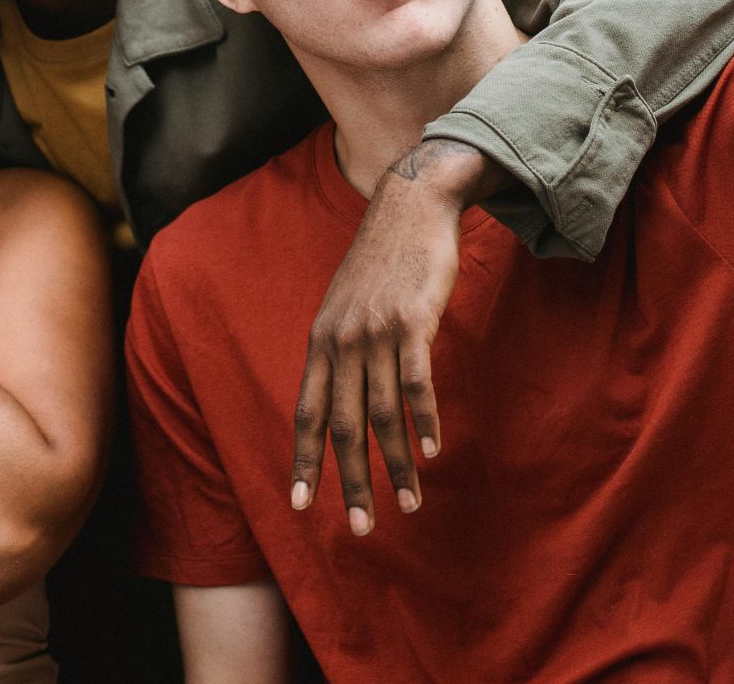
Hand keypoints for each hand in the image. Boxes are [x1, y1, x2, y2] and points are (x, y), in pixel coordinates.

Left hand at [290, 140, 503, 534]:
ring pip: (381, 415)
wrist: (410, 204)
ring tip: (410, 503)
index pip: (306, 413)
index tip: (301, 506)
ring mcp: (375, 332)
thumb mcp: (346, 304)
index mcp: (321, 341)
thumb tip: (341, 396)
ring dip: (396, 467)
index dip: (303, 461)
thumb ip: (340, 348)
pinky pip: (415, 384)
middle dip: (351, 483)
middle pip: (343, 427)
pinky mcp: (412, 321)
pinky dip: (423, 422)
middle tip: (362, 528)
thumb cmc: (383, 259)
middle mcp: (341, 341)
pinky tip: (432, 451)